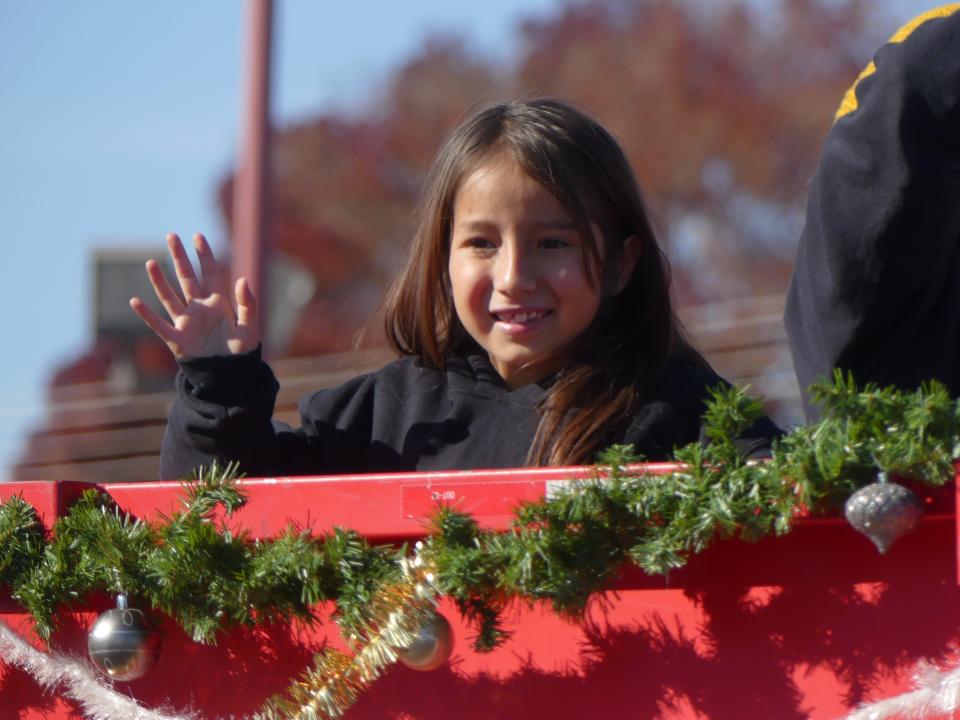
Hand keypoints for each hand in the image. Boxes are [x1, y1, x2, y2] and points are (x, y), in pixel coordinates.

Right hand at [130, 233, 259, 358]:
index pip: (210, 274)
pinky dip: (147, 315)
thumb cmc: (240, 351)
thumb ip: (247, 304)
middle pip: (187, 278)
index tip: (198, 236)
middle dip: (179, 258)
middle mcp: (199, 308)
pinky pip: (159, 325)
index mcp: (218, 303)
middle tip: (171, 236)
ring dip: (160, 281)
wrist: (229, 374)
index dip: (204, 256)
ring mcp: (186, 322)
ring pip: (170, 297)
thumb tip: (242, 280)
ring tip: (150, 262)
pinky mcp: (177, 339)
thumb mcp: (249, 327)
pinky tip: (135, 301)